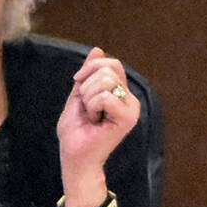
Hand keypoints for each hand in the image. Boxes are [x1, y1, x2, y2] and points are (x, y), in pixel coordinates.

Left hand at [56, 46, 138, 206]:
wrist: (75, 157)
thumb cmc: (76, 131)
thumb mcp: (78, 95)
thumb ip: (88, 74)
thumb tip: (97, 49)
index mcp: (120, 93)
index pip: (111, 63)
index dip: (91, 67)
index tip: (77, 82)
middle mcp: (130, 99)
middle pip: (108, 69)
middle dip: (87, 86)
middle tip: (87, 108)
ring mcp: (131, 109)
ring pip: (106, 81)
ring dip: (88, 98)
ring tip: (91, 116)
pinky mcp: (128, 118)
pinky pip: (105, 97)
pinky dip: (92, 107)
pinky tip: (94, 121)